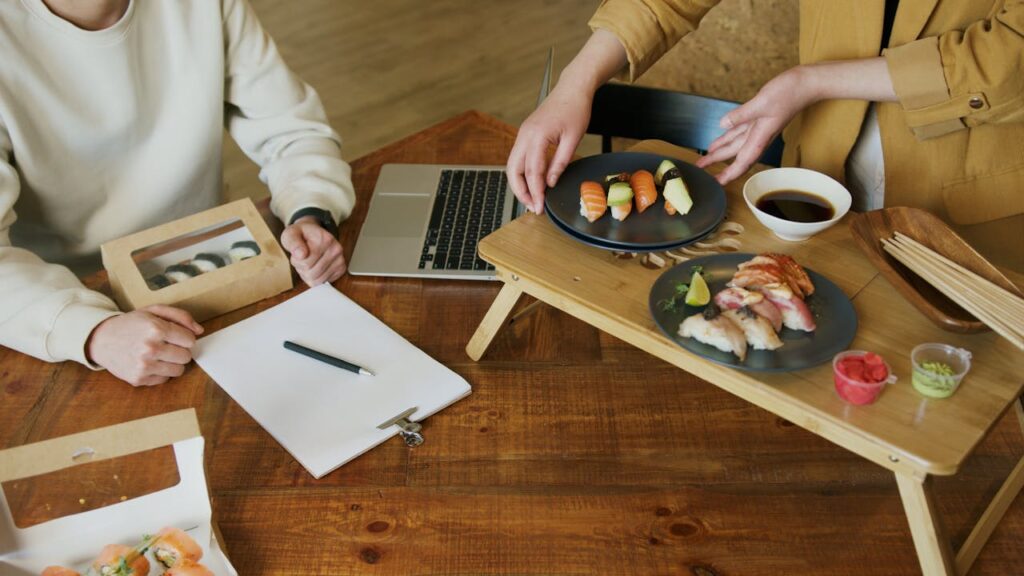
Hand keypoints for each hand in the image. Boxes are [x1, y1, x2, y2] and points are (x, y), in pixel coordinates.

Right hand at [86, 305, 202, 386]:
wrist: (101, 339)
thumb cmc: (131, 324)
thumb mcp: (153, 311)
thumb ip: (180, 316)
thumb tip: (200, 330)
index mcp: (156, 328)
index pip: (190, 340)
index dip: (184, 337)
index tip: (175, 336)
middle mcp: (150, 348)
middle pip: (186, 356)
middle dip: (180, 350)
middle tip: (166, 345)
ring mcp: (144, 366)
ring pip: (179, 370)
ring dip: (173, 362)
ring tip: (160, 354)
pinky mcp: (139, 379)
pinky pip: (165, 379)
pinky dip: (160, 372)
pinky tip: (150, 362)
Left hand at [280, 216, 345, 285]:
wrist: (313, 233)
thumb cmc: (301, 235)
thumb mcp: (291, 234)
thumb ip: (293, 243)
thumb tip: (301, 254)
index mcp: (325, 240)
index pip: (306, 263)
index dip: (296, 261)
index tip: (298, 252)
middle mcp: (336, 250)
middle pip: (311, 274)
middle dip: (302, 268)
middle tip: (302, 258)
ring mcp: (340, 261)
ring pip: (317, 280)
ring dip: (308, 274)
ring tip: (308, 262)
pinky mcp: (341, 270)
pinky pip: (322, 282)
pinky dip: (315, 278)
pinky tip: (315, 267)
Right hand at [506, 87, 592, 213]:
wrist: (572, 89)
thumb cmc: (576, 110)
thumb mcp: (573, 139)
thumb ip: (560, 163)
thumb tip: (550, 183)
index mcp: (537, 135)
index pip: (532, 171)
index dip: (536, 192)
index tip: (540, 206)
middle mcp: (525, 135)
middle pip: (513, 170)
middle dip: (521, 191)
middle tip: (532, 207)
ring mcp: (523, 134)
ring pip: (512, 165)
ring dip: (519, 184)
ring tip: (531, 199)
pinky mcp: (525, 134)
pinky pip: (518, 157)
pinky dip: (521, 173)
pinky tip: (531, 183)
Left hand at [696, 66, 818, 184]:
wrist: (806, 83)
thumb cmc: (789, 93)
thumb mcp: (762, 103)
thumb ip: (741, 115)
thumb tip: (723, 124)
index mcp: (760, 136)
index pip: (742, 162)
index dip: (729, 174)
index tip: (716, 183)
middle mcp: (758, 135)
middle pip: (735, 155)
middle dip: (718, 164)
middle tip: (701, 170)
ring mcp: (758, 127)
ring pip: (735, 143)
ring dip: (720, 151)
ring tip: (705, 157)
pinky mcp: (759, 117)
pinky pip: (740, 130)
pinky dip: (728, 135)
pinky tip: (719, 137)